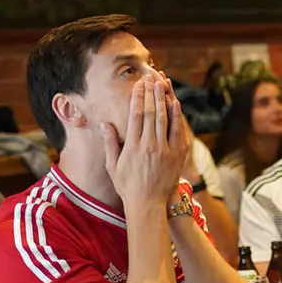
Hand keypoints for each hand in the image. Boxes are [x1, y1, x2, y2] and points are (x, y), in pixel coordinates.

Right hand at [101, 75, 190, 207]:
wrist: (148, 205)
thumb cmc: (128, 186)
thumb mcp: (114, 166)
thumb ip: (110, 143)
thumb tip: (104, 123)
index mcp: (132, 147)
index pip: (135, 115)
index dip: (137, 97)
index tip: (138, 85)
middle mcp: (149, 146)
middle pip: (150, 113)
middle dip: (151, 93)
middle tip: (151, 77)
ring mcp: (164, 150)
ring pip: (164, 119)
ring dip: (163, 99)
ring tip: (162, 83)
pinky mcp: (177, 156)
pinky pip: (177, 131)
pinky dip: (176, 116)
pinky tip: (175, 103)